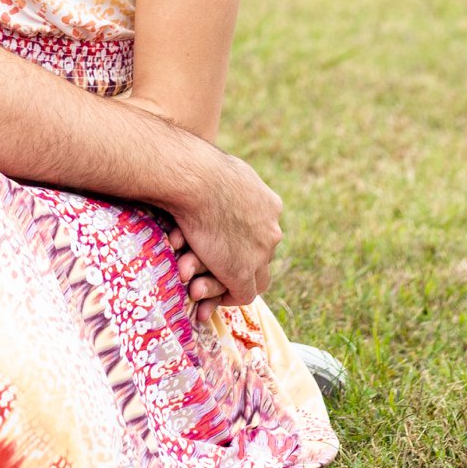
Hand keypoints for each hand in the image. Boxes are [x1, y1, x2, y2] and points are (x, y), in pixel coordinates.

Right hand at [167, 149, 281, 307]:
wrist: (196, 179)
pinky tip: (203, 299)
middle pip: (257, 256)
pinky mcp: (244, 271)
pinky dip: (223, 299)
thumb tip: (207, 179)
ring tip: (195, 286)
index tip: (218, 248)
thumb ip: (225, 185)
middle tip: (207, 271)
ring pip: (250, 277)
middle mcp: (271, 229)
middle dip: (232, 266)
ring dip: (222, 284)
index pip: (260, 232)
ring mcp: (260, 252)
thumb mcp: (221, 171)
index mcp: (268, 204)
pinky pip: (242, 295)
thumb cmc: (197, 168)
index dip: (240, 244)